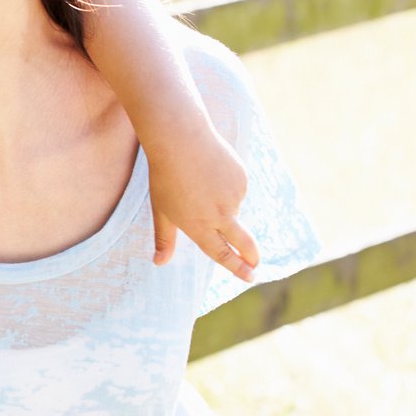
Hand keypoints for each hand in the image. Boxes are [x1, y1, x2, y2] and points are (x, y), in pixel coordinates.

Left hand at [147, 126, 259, 280]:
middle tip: (255, 264)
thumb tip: (159, 262)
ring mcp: (234, 197)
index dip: (237, 267)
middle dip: (251, 255)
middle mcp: (220, 216)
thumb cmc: (164, 175)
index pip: (222, 253)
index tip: (250, 276)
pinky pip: (236, 189)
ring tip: (199, 180)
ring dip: (221, 201)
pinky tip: (211, 169)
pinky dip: (226, 184)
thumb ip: (165, 238)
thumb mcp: (160, 209)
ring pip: (232, 208)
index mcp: (198, 226)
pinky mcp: (242, 180)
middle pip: (243, 242)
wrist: (180, 139)